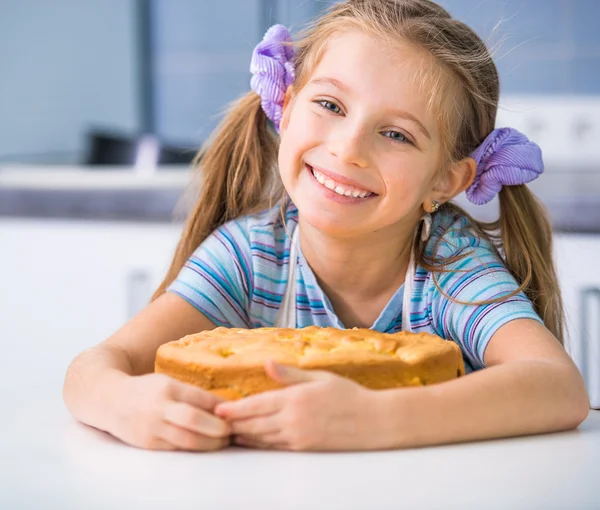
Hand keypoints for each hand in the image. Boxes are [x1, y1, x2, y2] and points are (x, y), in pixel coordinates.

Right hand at [110, 373, 230, 450]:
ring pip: (187, 440)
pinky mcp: (148, 443)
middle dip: (218, 428)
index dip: (221, 407)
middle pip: (195, 420)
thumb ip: (190, 393)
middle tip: (233, 430)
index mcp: (167, 387)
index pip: (201, 398)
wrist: (109, 399)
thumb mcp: (167, 382)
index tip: (236, 410)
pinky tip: (206, 446)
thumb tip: (223, 405)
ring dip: (210, 443)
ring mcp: (152, 427)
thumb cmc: (146, 389)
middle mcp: (159, 407)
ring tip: (224, 441)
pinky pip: (176, 448)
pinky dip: (194, 448)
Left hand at [215, 361, 381, 450]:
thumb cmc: (348, 394)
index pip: (256, 405)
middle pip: (254, 424)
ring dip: (244, 435)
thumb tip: (267, 363)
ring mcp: (298, 436)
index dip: (235, 409)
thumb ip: (290, 374)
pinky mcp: (304, 448)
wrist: (373, 421)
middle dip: (234, 423)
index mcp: (295, 398)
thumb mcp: (319, 377)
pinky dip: (260, 444)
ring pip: (262, 438)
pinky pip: (275, 447)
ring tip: (228, 432)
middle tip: (215, 423)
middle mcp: (292, 419)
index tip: (218, 409)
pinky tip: (252, 441)